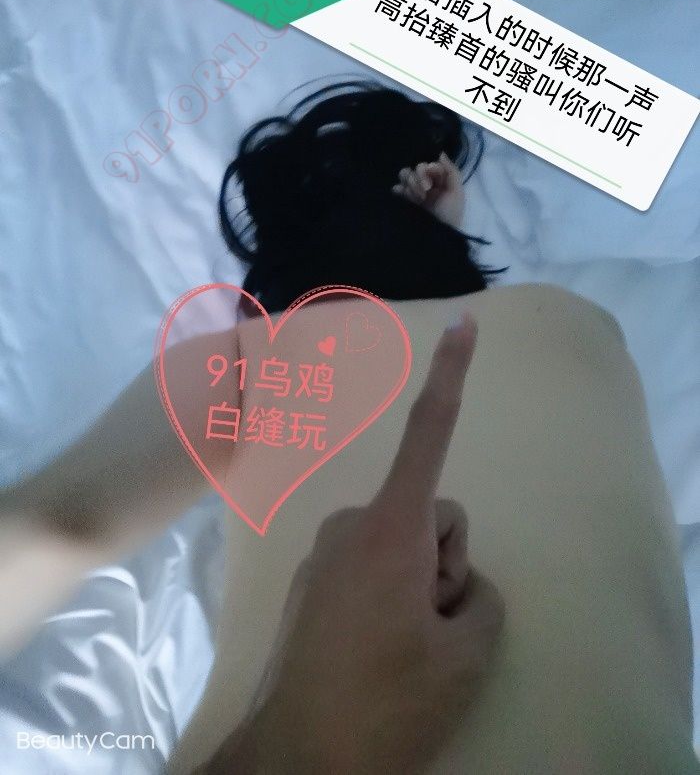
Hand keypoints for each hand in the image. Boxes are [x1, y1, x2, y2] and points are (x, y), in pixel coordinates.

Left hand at [205, 315, 503, 774]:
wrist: (293, 759)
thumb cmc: (385, 701)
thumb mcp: (466, 654)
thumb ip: (482, 598)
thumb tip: (458, 583)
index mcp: (390, 527)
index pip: (430, 435)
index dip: (451, 379)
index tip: (463, 327)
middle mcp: (352, 524)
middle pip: (430, 517)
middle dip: (443, 562)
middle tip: (429, 628)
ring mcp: (325, 552)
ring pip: (402, 547)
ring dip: (416, 586)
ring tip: (400, 646)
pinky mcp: (309, 579)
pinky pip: (370, 568)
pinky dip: (387, 597)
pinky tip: (374, 648)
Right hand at [392, 152, 465, 229]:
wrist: (436, 236)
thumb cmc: (450, 214)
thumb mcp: (456, 191)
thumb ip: (450, 171)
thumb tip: (440, 153)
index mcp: (440, 179)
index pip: (429, 163)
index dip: (429, 169)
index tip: (432, 180)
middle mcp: (426, 182)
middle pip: (415, 167)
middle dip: (419, 177)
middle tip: (425, 191)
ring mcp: (414, 191)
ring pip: (405, 174)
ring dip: (410, 183)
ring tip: (417, 198)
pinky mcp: (404, 200)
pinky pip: (397, 187)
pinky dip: (399, 189)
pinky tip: (403, 196)